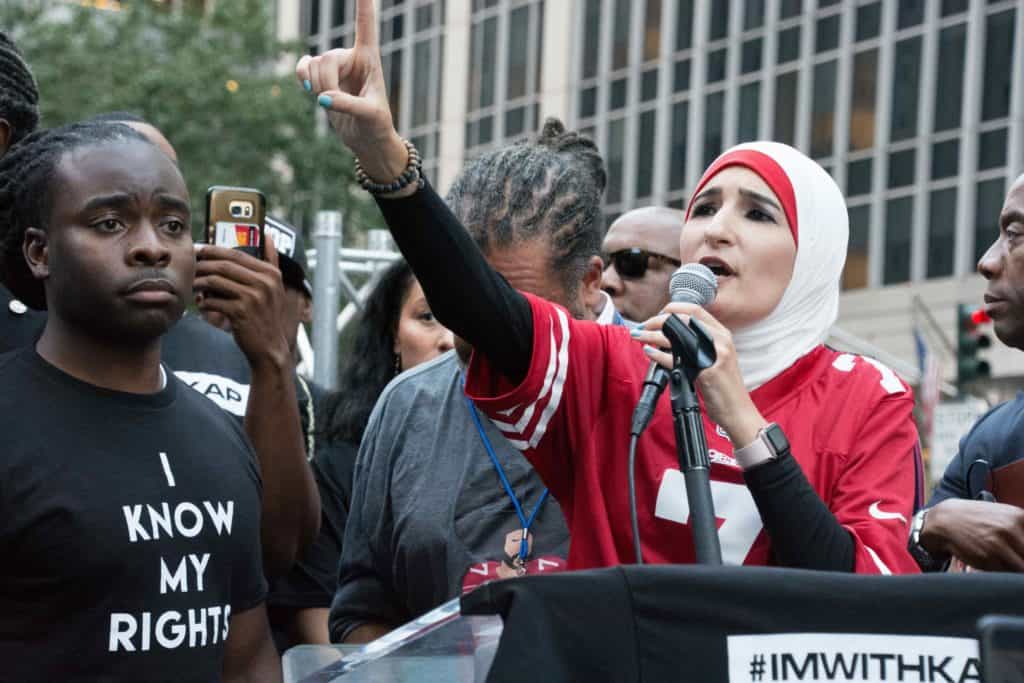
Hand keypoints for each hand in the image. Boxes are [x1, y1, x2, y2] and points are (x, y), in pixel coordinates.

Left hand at [193, 239, 290, 369]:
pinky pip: (214, 301)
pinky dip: (204, 303)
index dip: (214, 251)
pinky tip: (201, 305)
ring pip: (216, 282)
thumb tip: (268, 235)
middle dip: (203, 265)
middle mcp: (264, 283)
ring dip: (200, 284)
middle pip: (224, 265)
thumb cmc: (267, 316)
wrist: (270, 347)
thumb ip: (271, 261)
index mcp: (270, 273)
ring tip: (193, 287)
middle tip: (190, 267)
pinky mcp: (241, 313)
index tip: (199, 250)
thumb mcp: (275, 287)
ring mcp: (253, 298)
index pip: (236, 254)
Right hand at [295, 0, 408, 184]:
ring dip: (316, 86)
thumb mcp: (370, 116)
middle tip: (334, 104)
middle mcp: (352, 58)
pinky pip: (304, 67)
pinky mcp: (322, 79)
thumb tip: (323, 99)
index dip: (363, 5)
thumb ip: (349, 105)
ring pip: (314, 66)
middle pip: (328, 59)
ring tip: (328, 102)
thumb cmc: (377, 126)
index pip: (365, 26)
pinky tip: (303, 82)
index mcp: (370, 59)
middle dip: (327, 84)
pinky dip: (301, 74)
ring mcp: (336, 67)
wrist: (367, 140)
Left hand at [631, 302, 766, 446]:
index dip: (672, 308)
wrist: (737, 410)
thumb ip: (699, 342)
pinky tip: (649, 352)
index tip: (656, 315)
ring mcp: (714, 356)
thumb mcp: (716, 357)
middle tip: (642, 327)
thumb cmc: (723, 386)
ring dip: (651, 334)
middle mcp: (720, 341)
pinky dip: (657, 355)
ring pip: (676, 336)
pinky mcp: (706, 373)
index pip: (694, 309)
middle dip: (656, 320)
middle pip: (682, 320)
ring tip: (639, 336)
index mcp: (722, 334)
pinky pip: (675, 359)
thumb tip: (669, 333)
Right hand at [922, 499, 1023, 571]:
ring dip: (1016, 569)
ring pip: (1020, 568)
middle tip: (1013, 560)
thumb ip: (1022, 531)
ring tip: (1005, 563)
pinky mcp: (987, 559)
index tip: (1019, 554)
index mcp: (1020, 517)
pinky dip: (1006, 575)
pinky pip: (1007, 575)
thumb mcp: (1005, 517)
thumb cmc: (977, 520)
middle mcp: (1011, 529)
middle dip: (1021, 561)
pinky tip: (997, 565)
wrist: (946, 520)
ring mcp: (998, 544)